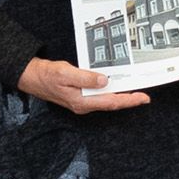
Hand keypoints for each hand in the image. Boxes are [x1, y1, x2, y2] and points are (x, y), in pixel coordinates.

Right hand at [19, 55, 150, 115]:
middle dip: (129, 100)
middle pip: (112, 103)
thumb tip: (103, 81)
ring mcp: (82, 102)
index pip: (111, 102)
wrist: (33, 78)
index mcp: (81, 101)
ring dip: (121, 96)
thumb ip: (85, 77)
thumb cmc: (47, 76)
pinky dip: (111, 92)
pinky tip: (116, 86)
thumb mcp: (66, 73)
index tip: (143, 98)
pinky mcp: (81, 97)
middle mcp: (84, 105)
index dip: (129, 101)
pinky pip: (100, 97)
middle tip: (145, 96)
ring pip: (106, 100)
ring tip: (135, 91)